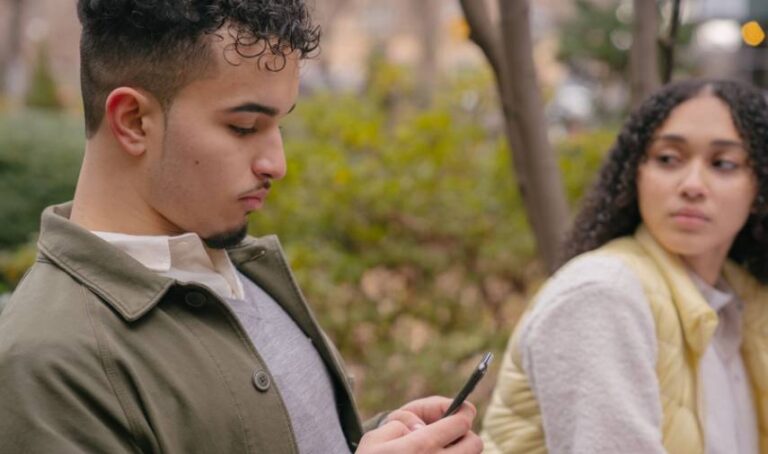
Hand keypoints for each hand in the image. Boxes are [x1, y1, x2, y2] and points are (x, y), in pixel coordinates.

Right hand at [356, 397, 481, 452]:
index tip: (460, 410)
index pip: (461, 422)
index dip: (462, 412)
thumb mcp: (374, 439)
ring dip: (461, 452)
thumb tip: (421, 428)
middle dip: (465, 434)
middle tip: (450, 434)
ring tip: (440, 451)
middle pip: (475, 443)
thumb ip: (400, 423)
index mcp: (421, 447)